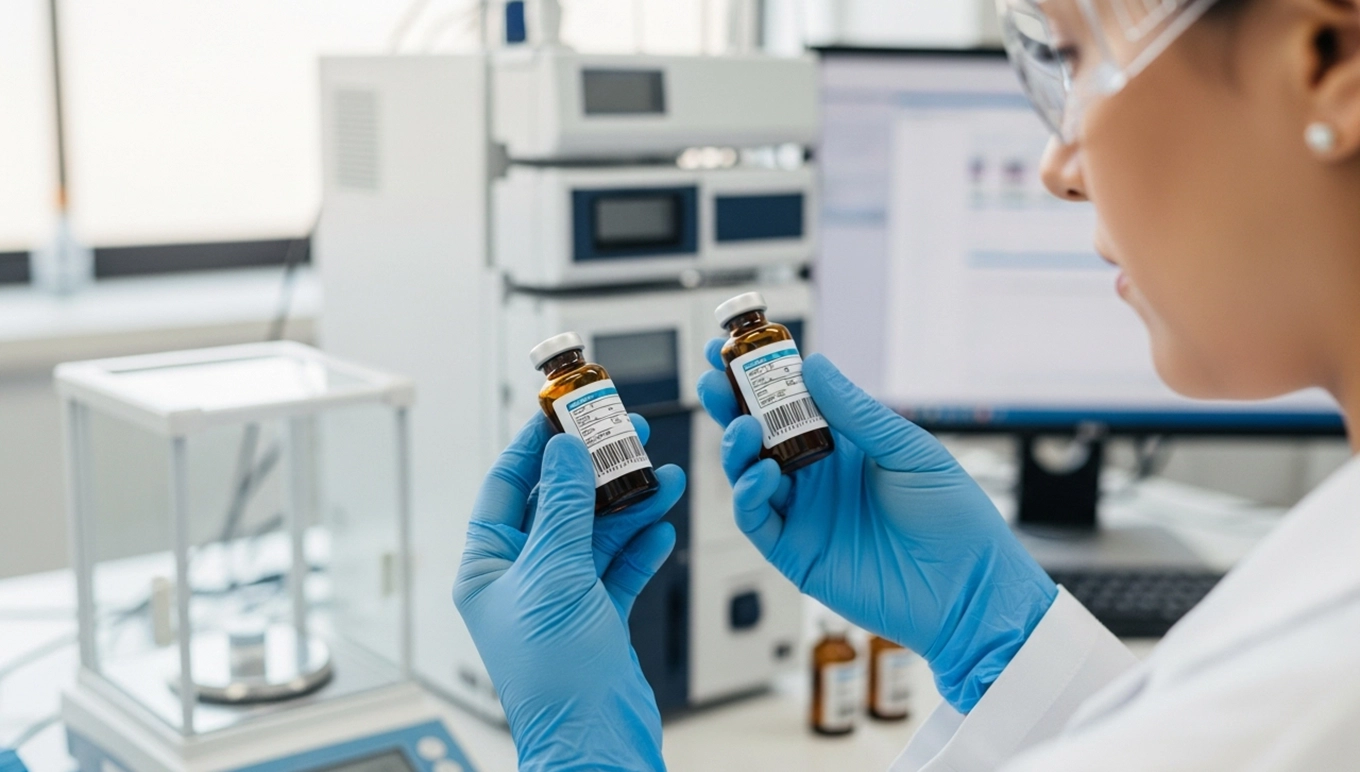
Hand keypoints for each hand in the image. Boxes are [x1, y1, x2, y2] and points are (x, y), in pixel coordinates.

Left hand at [454, 413, 684, 770]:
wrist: (594, 738)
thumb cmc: (554, 675)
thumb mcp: (555, 572)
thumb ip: (562, 506)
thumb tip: (563, 450)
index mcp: (488, 566)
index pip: (506, 488)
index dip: (534, 447)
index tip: (561, 413)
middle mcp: (522, 578)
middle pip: (558, 504)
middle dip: (595, 470)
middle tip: (627, 434)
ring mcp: (561, 597)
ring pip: (596, 533)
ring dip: (630, 504)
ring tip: (662, 476)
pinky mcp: (597, 616)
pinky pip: (619, 567)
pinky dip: (641, 546)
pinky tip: (660, 524)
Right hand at [697, 342, 1055, 711]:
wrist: (969, 589)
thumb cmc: (953, 518)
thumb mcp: (908, 450)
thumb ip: (856, 412)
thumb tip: (812, 364)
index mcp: (844, 444)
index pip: (790, 402)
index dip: (759, 376)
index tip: (733, 345)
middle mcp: (816, 476)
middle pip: (758, 434)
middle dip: (730, 405)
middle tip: (714, 380)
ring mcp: (803, 514)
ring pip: (747, 474)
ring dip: (736, 447)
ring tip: (743, 427)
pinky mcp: (796, 552)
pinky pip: (756, 519)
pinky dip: (749, 494)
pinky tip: (763, 474)